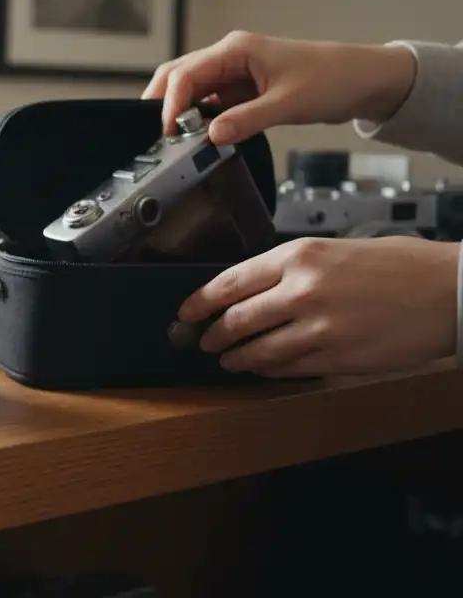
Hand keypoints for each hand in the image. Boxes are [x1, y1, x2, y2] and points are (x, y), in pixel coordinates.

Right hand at [141, 31, 417, 144]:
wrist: (364, 79)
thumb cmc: (333, 79)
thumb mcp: (288, 104)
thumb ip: (246, 121)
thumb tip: (209, 137)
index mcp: (236, 50)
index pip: (185, 75)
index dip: (170, 104)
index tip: (168, 132)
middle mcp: (229, 57)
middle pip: (178, 76)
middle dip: (162, 103)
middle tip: (155, 135)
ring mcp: (234, 72)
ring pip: (191, 90)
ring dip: (180, 112)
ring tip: (175, 139)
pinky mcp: (242, 89)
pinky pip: (210, 102)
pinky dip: (199, 118)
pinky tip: (198, 136)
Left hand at [177, 236, 457, 377]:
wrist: (451, 292)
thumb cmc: (401, 267)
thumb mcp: (336, 250)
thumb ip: (292, 269)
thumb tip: (251, 289)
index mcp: (299, 256)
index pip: (229, 282)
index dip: (199, 302)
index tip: (185, 312)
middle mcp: (303, 290)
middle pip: (236, 320)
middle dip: (211, 335)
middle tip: (201, 341)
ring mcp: (319, 327)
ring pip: (257, 350)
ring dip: (235, 358)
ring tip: (226, 360)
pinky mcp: (336, 357)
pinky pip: (288, 368)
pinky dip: (268, 369)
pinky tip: (260, 368)